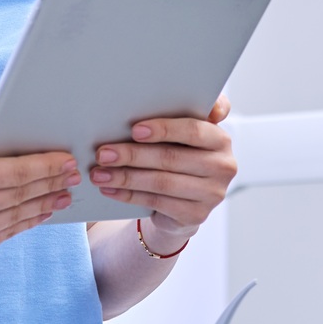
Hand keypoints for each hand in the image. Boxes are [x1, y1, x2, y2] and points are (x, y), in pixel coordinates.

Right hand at [0, 111, 77, 259]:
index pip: (11, 173)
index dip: (42, 166)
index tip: (64, 158)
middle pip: (20, 194)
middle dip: (51, 182)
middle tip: (74, 172)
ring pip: (19, 215)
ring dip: (47, 203)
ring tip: (66, 192)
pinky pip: (9, 233)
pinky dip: (29, 220)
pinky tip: (44, 210)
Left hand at [91, 95, 236, 249]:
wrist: (184, 200)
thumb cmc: (179, 155)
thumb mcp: (181, 135)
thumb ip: (175, 115)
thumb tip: (138, 109)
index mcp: (220, 138)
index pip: (194, 130)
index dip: (165, 129)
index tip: (135, 130)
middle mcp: (223, 166)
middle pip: (171, 157)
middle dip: (132, 155)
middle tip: (103, 153)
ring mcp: (212, 193)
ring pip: (161, 182)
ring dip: (125, 177)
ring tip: (99, 174)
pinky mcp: (196, 214)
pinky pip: (156, 202)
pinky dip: (129, 195)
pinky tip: (110, 190)